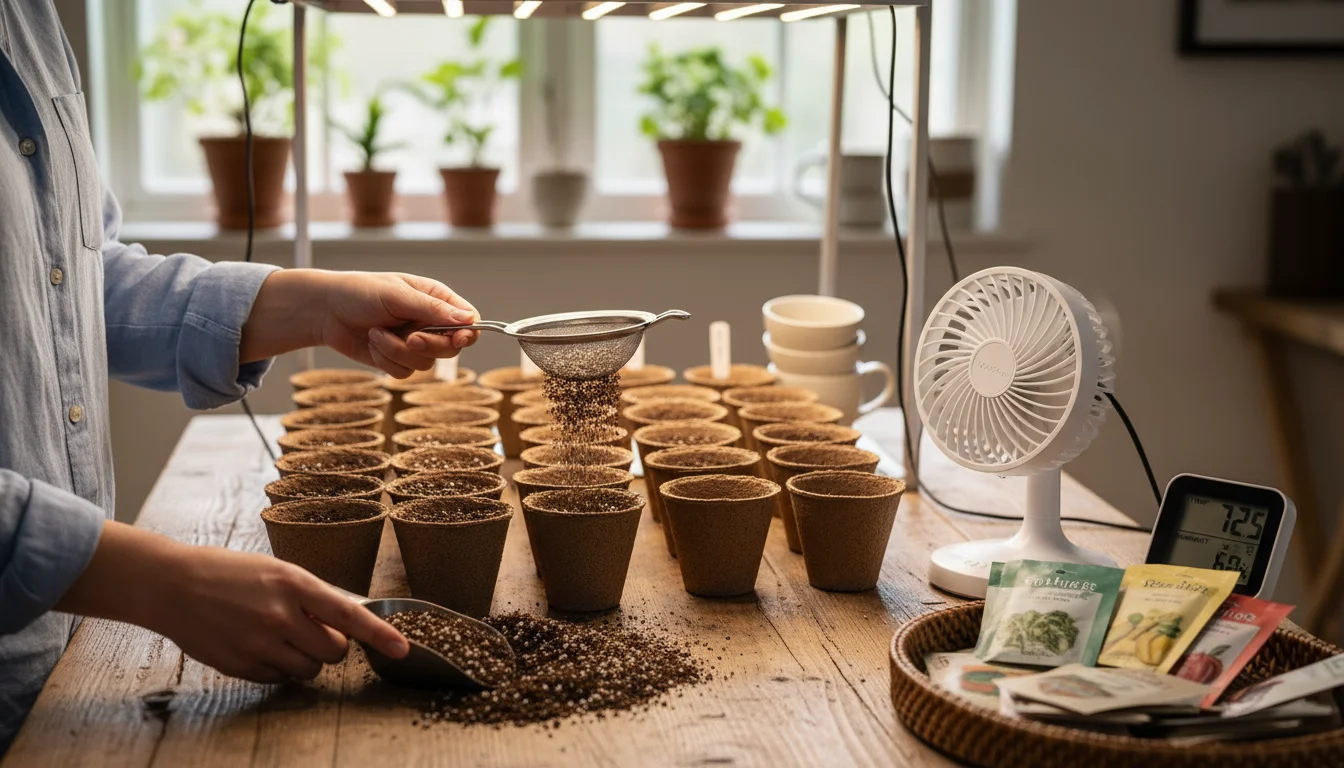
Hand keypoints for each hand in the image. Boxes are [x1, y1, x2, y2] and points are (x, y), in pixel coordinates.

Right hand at [150, 546, 408, 681]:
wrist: (172, 585)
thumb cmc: (229, 573)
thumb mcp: (278, 571)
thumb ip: (312, 597)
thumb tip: (347, 623)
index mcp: (293, 583)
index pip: (348, 614)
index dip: (379, 634)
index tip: (403, 648)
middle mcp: (279, 615)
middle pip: (334, 651)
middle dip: (332, 645)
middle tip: (311, 629)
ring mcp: (258, 643)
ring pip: (308, 670)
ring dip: (305, 659)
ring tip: (281, 635)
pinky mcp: (240, 664)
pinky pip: (278, 678)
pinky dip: (278, 668)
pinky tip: (258, 645)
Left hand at [320, 272, 480, 377]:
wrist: (325, 310)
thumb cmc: (359, 292)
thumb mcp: (396, 296)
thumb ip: (431, 309)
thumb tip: (467, 320)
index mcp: (435, 300)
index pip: (468, 321)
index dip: (467, 333)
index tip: (457, 340)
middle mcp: (429, 322)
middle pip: (450, 348)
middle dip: (427, 346)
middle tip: (409, 336)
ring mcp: (414, 343)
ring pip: (425, 364)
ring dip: (397, 351)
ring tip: (376, 332)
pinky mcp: (397, 359)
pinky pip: (404, 372)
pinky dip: (386, 361)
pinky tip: (372, 343)